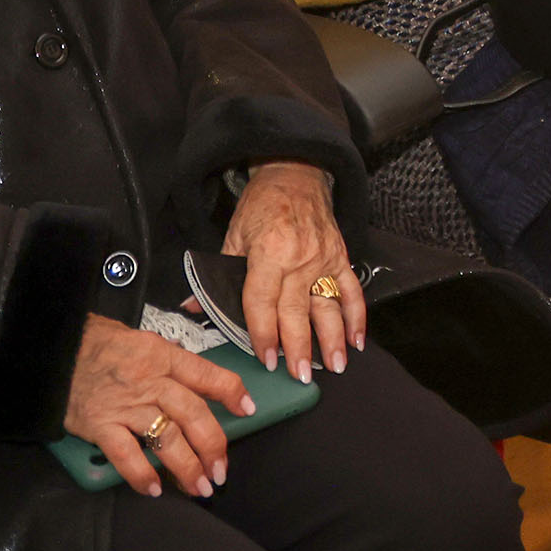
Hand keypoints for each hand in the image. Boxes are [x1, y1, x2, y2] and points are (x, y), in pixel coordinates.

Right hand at [66, 313, 242, 497]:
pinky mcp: (100, 425)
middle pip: (193, 414)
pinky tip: (154, 489)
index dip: (232, 393)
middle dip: (213, 445)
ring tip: (199, 487)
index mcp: (163, 356)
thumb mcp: (142, 339)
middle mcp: (149, 381)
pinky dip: (141, 475)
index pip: (207, 375)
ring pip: (166, 438)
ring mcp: (125, 405)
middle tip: (221, 470)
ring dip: (187, 467)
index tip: (247, 410)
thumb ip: (169, 361)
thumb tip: (196, 381)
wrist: (54, 349)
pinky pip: (126, 455)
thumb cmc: (98, 344)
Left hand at [224, 159, 361, 382]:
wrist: (294, 173)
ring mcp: (323, 258)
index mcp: (268, 253)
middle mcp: (299, 258)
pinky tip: (356, 341)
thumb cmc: (261, 206)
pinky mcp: (340, 256)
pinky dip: (357, 316)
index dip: (262, 334)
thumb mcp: (232, 236)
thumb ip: (218, 276)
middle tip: (299, 376)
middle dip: (298, 347)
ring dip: (332, 339)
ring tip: (334, 366)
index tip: (264, 359)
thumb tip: (193, 309)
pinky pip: (352, 291)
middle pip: (296, 311)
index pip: (263, 302)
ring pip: (328, 306)